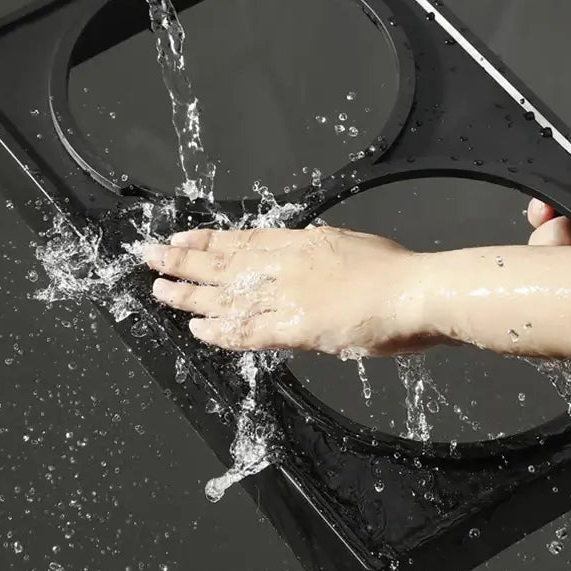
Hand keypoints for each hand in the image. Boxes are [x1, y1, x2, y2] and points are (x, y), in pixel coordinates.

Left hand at [143, 226, 433, 355]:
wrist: (418, 291)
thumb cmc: (398, 272)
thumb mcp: (352, 247)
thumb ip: (323, 256)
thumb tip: (308, 261)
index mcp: (304, 242)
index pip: (245, 240)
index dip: (210, 241)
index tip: (182, 239)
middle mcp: (289, 264)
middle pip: (227, 263)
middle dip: (186, 261)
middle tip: (152, 258)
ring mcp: (290, 295)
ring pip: (229, 295)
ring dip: (192, 295)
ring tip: (160, 292)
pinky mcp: (297, 328)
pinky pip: (249, 331)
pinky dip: (221, 331)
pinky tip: (197, 329)